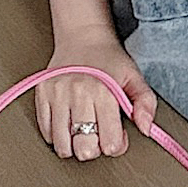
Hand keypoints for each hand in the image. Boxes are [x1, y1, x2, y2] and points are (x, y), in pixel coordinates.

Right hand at [36, 31, 157, 160]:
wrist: (83, 36)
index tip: (117, 134)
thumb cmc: (108, 59)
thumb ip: (146, 103)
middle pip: (84, 150)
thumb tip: (146, 127)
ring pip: (62, 147)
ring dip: (74, 145)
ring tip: (83, 129)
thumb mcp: (134, 78)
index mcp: (103, 92)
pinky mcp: (41, 96)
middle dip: (94, 148)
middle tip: (98, 134)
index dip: (116, 145)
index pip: (109, 144)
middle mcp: (77, 94)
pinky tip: (69, 123)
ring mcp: (56, 96)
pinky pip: (46, 134)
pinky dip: (58, 136)